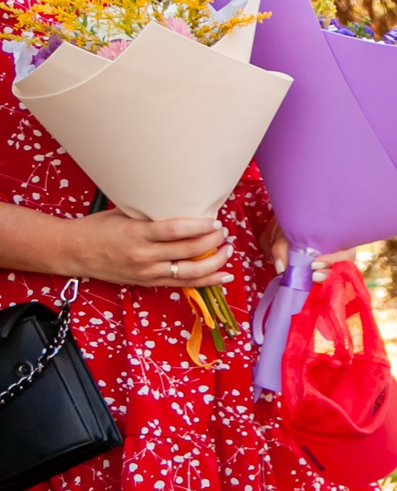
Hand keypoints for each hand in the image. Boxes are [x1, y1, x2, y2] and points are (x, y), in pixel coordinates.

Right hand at [68, 210, 231, 288]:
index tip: (215, 222)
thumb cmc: (98, 229)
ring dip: (215, 262)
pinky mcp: (149, 283)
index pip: (175, 231)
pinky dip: (208, 280)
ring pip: (191, 272)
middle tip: (224, 232)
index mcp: (136, 234)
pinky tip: (224, 274)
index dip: (199, 227)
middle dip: (212, 241)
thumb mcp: (123, 215)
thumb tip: (181, 205)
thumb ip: (151, 215)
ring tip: (228, 250)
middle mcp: (144, 256)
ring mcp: (148, 272)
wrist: (74, 252)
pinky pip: (185, 284)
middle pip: (188, 251)